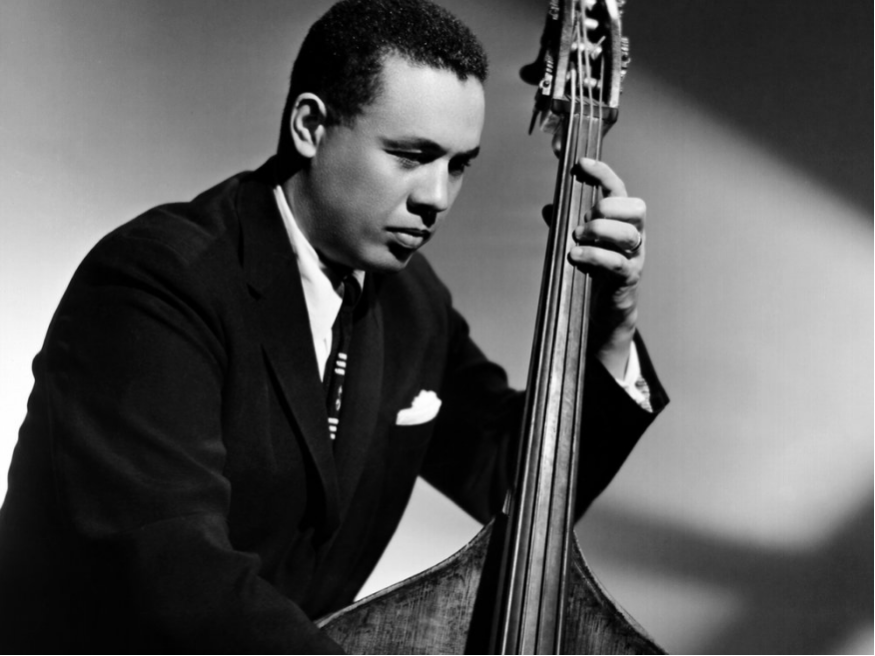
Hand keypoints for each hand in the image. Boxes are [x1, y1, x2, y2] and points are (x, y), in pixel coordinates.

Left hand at [543, 157, 645, 379]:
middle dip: (606, 207)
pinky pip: (618, 262)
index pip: (618, 189)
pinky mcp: (628, 278)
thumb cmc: (594, 271)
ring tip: (577, 239)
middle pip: (635, 207)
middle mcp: (634, 235)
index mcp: (622, 221)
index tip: (580, 163)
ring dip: (599, 231)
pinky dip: (595, 256)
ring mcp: (635, 256)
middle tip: (583, 221)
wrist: (605, 309)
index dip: (603, 173)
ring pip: (629, 234)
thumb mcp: (578, 243)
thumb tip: (548, 207)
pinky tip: (576, 256)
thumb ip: (565, 225)